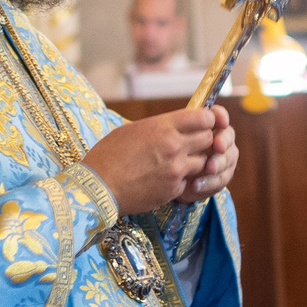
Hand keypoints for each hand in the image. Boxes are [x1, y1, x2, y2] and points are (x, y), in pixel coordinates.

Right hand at [86, 108, 221, 216]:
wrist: (98, 187)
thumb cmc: (108, 155)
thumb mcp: (132, 130)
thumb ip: (158, 127)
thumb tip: (173, 127)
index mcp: (163, 126)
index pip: (204, 117)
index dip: (208, 119)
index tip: (205, 122)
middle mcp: (174, 146)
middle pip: (209, 139)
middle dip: (204, 140)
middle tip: (194, 143)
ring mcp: (176, 169)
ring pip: (204, 162)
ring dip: (196, 161)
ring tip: (179, 162)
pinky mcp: (174, 189)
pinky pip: (189, 181)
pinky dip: (182, 180)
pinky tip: (166, 179)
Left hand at [174, 107, 236, 204]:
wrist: (167, 177)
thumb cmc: (168, 151)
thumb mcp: (169, 137)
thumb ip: (179, 128)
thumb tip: (181, 119)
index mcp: (208, 125)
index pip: (219, 115)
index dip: (221, 117)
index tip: (221, 122)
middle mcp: (220, 139)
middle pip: (228, 136)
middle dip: (223, 141)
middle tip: (217, 146)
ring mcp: (224, 158)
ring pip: (228, 158)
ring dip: (218, 163)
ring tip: (208, 168)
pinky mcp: (222, 177)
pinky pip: (221, 179)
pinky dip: (210, 182)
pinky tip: (197, 184)